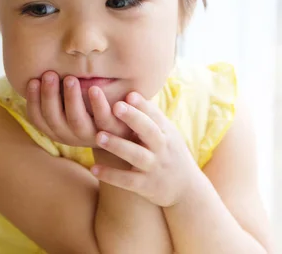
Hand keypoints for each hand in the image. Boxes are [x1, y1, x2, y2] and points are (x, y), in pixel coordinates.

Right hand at [26, 71, 130, 147]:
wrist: (125, 130)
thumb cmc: (91, 108)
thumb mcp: (71, 100)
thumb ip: (58, 89)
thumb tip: (41, 66)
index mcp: (57, 128)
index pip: (38, 118)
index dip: (33, 100)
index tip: (33, 80)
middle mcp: (70, 136)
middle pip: (53, 119)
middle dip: (49, 96)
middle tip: (50, 74)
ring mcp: (90, 136)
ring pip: (76, 121)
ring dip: (72, 99)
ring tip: (71, 79)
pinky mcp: (112, 132)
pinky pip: (103, 120)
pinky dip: (98, 105)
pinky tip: (95, 88)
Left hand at [90, 92, 200, 206]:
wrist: (186, 188)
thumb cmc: (169, 153)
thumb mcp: (167, 133)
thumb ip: (151, 116)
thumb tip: (130, 92)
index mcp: (166, 132)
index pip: (155, 115)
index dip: (143, 105)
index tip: (129, 94)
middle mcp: (162, 148)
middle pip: (149, 131)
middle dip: (133, 118)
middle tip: (115, 106)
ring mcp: (154, 167)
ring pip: (136, 155)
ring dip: (118, 145)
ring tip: (99, 136)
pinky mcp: (146, 186)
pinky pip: (127, 181)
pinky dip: (111, 175)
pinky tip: (94, 168)